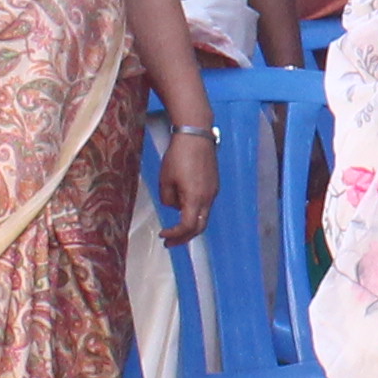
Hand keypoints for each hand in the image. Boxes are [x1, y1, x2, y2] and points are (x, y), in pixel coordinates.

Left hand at [157, 125, 218, 244]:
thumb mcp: (165, 179)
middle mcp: (208, 197)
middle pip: (200, 226)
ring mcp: (213, 190)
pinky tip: (183, 206)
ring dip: (189, 224)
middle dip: (184, 237)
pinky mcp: (214, 183)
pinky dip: (194, 211)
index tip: (163, 235)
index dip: (175, 234)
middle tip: (170, 242)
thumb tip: (174, 205)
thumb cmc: (179, 155)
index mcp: (195, 198)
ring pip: (203, 215)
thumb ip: (168, 198)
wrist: (196, 135)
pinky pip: (205, 204)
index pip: (187, 226)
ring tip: (174, 226)